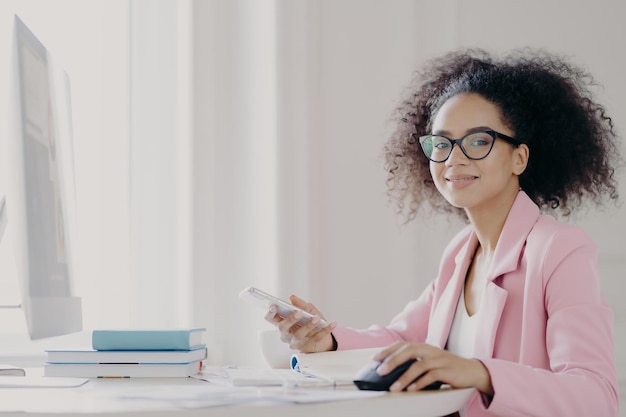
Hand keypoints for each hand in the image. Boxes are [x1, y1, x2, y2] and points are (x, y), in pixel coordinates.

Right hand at [264, 294, 336, 352]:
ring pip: (299, 335)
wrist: (323, 339)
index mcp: (283, 323)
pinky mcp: (307, 347)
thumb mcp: (308, 310)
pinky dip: (325, 330)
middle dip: (290, 319)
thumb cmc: (311, 322)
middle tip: (299, 312)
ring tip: (317, 318)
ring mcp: (295, 342)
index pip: (271, 318)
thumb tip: (292, 297)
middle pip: (282, 327)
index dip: (270, 312)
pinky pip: (316, 339)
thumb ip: (300, 304)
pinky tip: (332, 323)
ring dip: (309, 325)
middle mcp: (286, 334)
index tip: (274, 306)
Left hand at [373, 341, 492, 394]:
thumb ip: (414, 363)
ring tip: (394, 388)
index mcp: (424, 346)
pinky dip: (420, 383)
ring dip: (404, 377)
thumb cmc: (447, 368)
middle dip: (392, 361)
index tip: (374, 359)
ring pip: (418, 365)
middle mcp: (430, 350)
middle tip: (380, 371)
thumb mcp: (429, 362)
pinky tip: (411, 390)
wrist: (472, 371)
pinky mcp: (447, 370)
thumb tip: (392, 371)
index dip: (387, 350)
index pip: (402, 345)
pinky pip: (431, 376)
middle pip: (408, 351)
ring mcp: (439, 359)